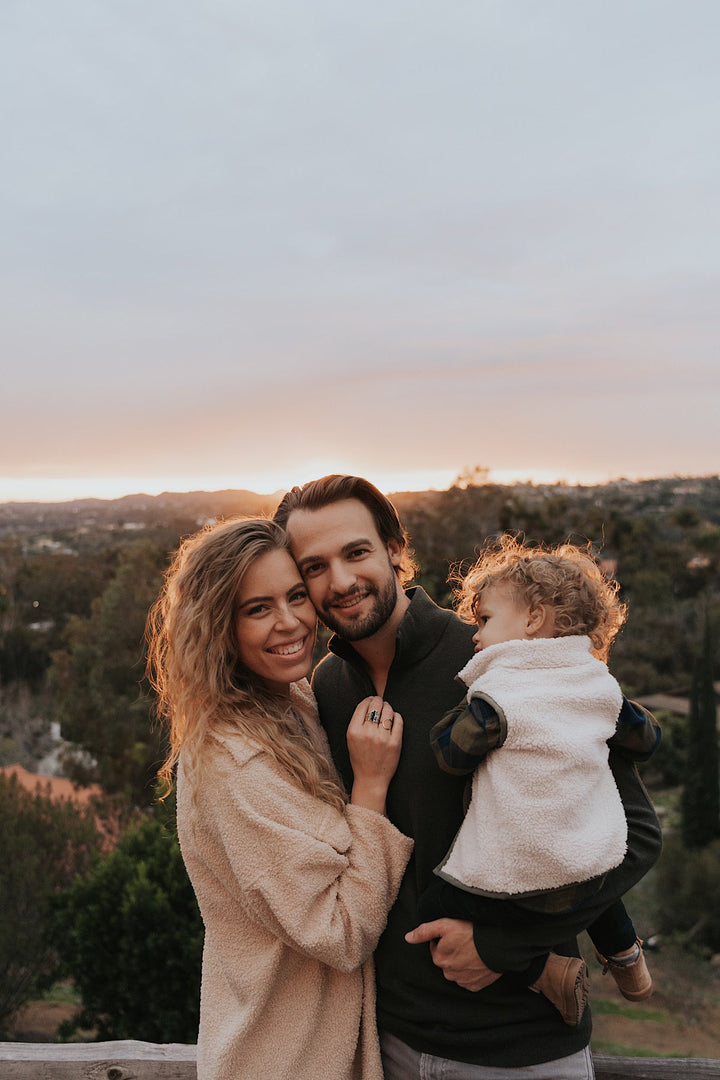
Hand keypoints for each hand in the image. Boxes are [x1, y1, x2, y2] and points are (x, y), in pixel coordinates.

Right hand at [347, 696, 402, 812]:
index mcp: (354, 731)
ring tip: (387, 710)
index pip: (363, 705)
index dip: (369, 699)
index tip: (372, 700)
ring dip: (388, 707)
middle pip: (376, 705)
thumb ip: (358, 722)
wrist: (371, 779)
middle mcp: (367, 733)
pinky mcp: (395, 742)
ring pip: (388, 711)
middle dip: (379, 701)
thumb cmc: (360, 759)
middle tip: (381, 703)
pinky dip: (397, 716)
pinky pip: (398, 720)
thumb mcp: (351, 740)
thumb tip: (369, 703)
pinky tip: (394, 718)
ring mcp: (382, 738)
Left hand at [405, 919, 500, 991]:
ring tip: (472, 950)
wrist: (498, 945)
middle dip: (452, 951)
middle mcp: (448, 974)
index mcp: (439, 959)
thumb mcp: (445, 925)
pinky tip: (477, 961)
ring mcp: (462, 981)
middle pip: (446, 960)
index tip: (455, 934)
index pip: (436, 947)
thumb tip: (407, 938)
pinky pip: (468, 979)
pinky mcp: (475, 986)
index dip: (445, 939)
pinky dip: (471, 971)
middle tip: (465, 941)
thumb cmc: (471, 932)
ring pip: (457, 970)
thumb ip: (424, 931)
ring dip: (461, 961)